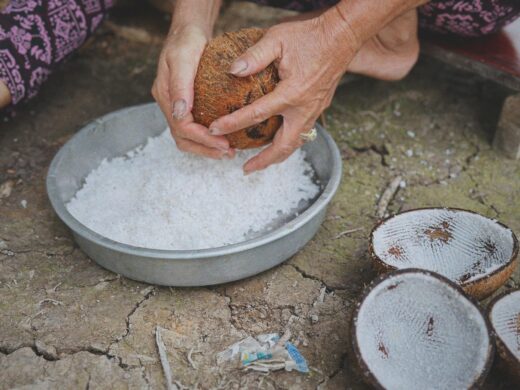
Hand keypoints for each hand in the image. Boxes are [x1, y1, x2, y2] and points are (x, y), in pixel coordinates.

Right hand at [152, 25, 234, 158]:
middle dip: (205, 148)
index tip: (223, 142)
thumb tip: (181, 113)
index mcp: (165, 95)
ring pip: (186, 137)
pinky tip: (224, 137)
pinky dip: (207, 137)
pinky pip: (193, 127)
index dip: (202, 138)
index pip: (181, 127)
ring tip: (227, 150)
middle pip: (182, 138)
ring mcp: (176, 105)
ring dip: (206, 147)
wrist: (188, 31)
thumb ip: (181, 85)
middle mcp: (168, 104)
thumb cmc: (186, 40)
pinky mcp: (186, 104)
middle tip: (228, 152)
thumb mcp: (184, 58)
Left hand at [208, 9, 359, 172]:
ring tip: (260, 161)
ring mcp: (315, 110)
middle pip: (283, 146)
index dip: (233, 123)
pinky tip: (277, 139)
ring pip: (295, 143)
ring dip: (277, 155)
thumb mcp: (278, 39)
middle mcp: (305, 108)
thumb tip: (233, 71)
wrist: (344, 34)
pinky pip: (302, 132)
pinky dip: (287, 142)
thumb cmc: (311, 35)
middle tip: (245, 169)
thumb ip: (254, 56)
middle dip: (264, 161)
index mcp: (292, 93)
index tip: (215, 130)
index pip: (256, 115)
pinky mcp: (319, 107)